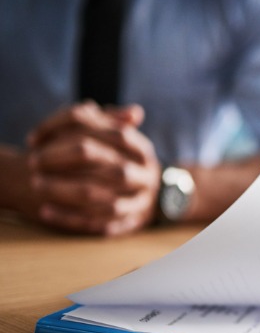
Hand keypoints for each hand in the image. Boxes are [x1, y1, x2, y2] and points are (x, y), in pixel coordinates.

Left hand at [26, 101, 161, 235]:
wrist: (152, 197)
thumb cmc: (123, 161)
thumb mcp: (120, 140)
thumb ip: (105, 122)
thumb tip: (90, 107)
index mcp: (142, 149)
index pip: (111, 132)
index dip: (72, 132)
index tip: (36, 138)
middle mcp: (145, 176)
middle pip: (107, 164)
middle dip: (65, 161)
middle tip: (34, 161)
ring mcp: (140, 202)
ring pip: (102, 198)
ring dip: (66, 191)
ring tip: (37, 185)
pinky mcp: (128, 224)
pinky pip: (98, 224)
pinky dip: (71, 218)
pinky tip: (46, 212)